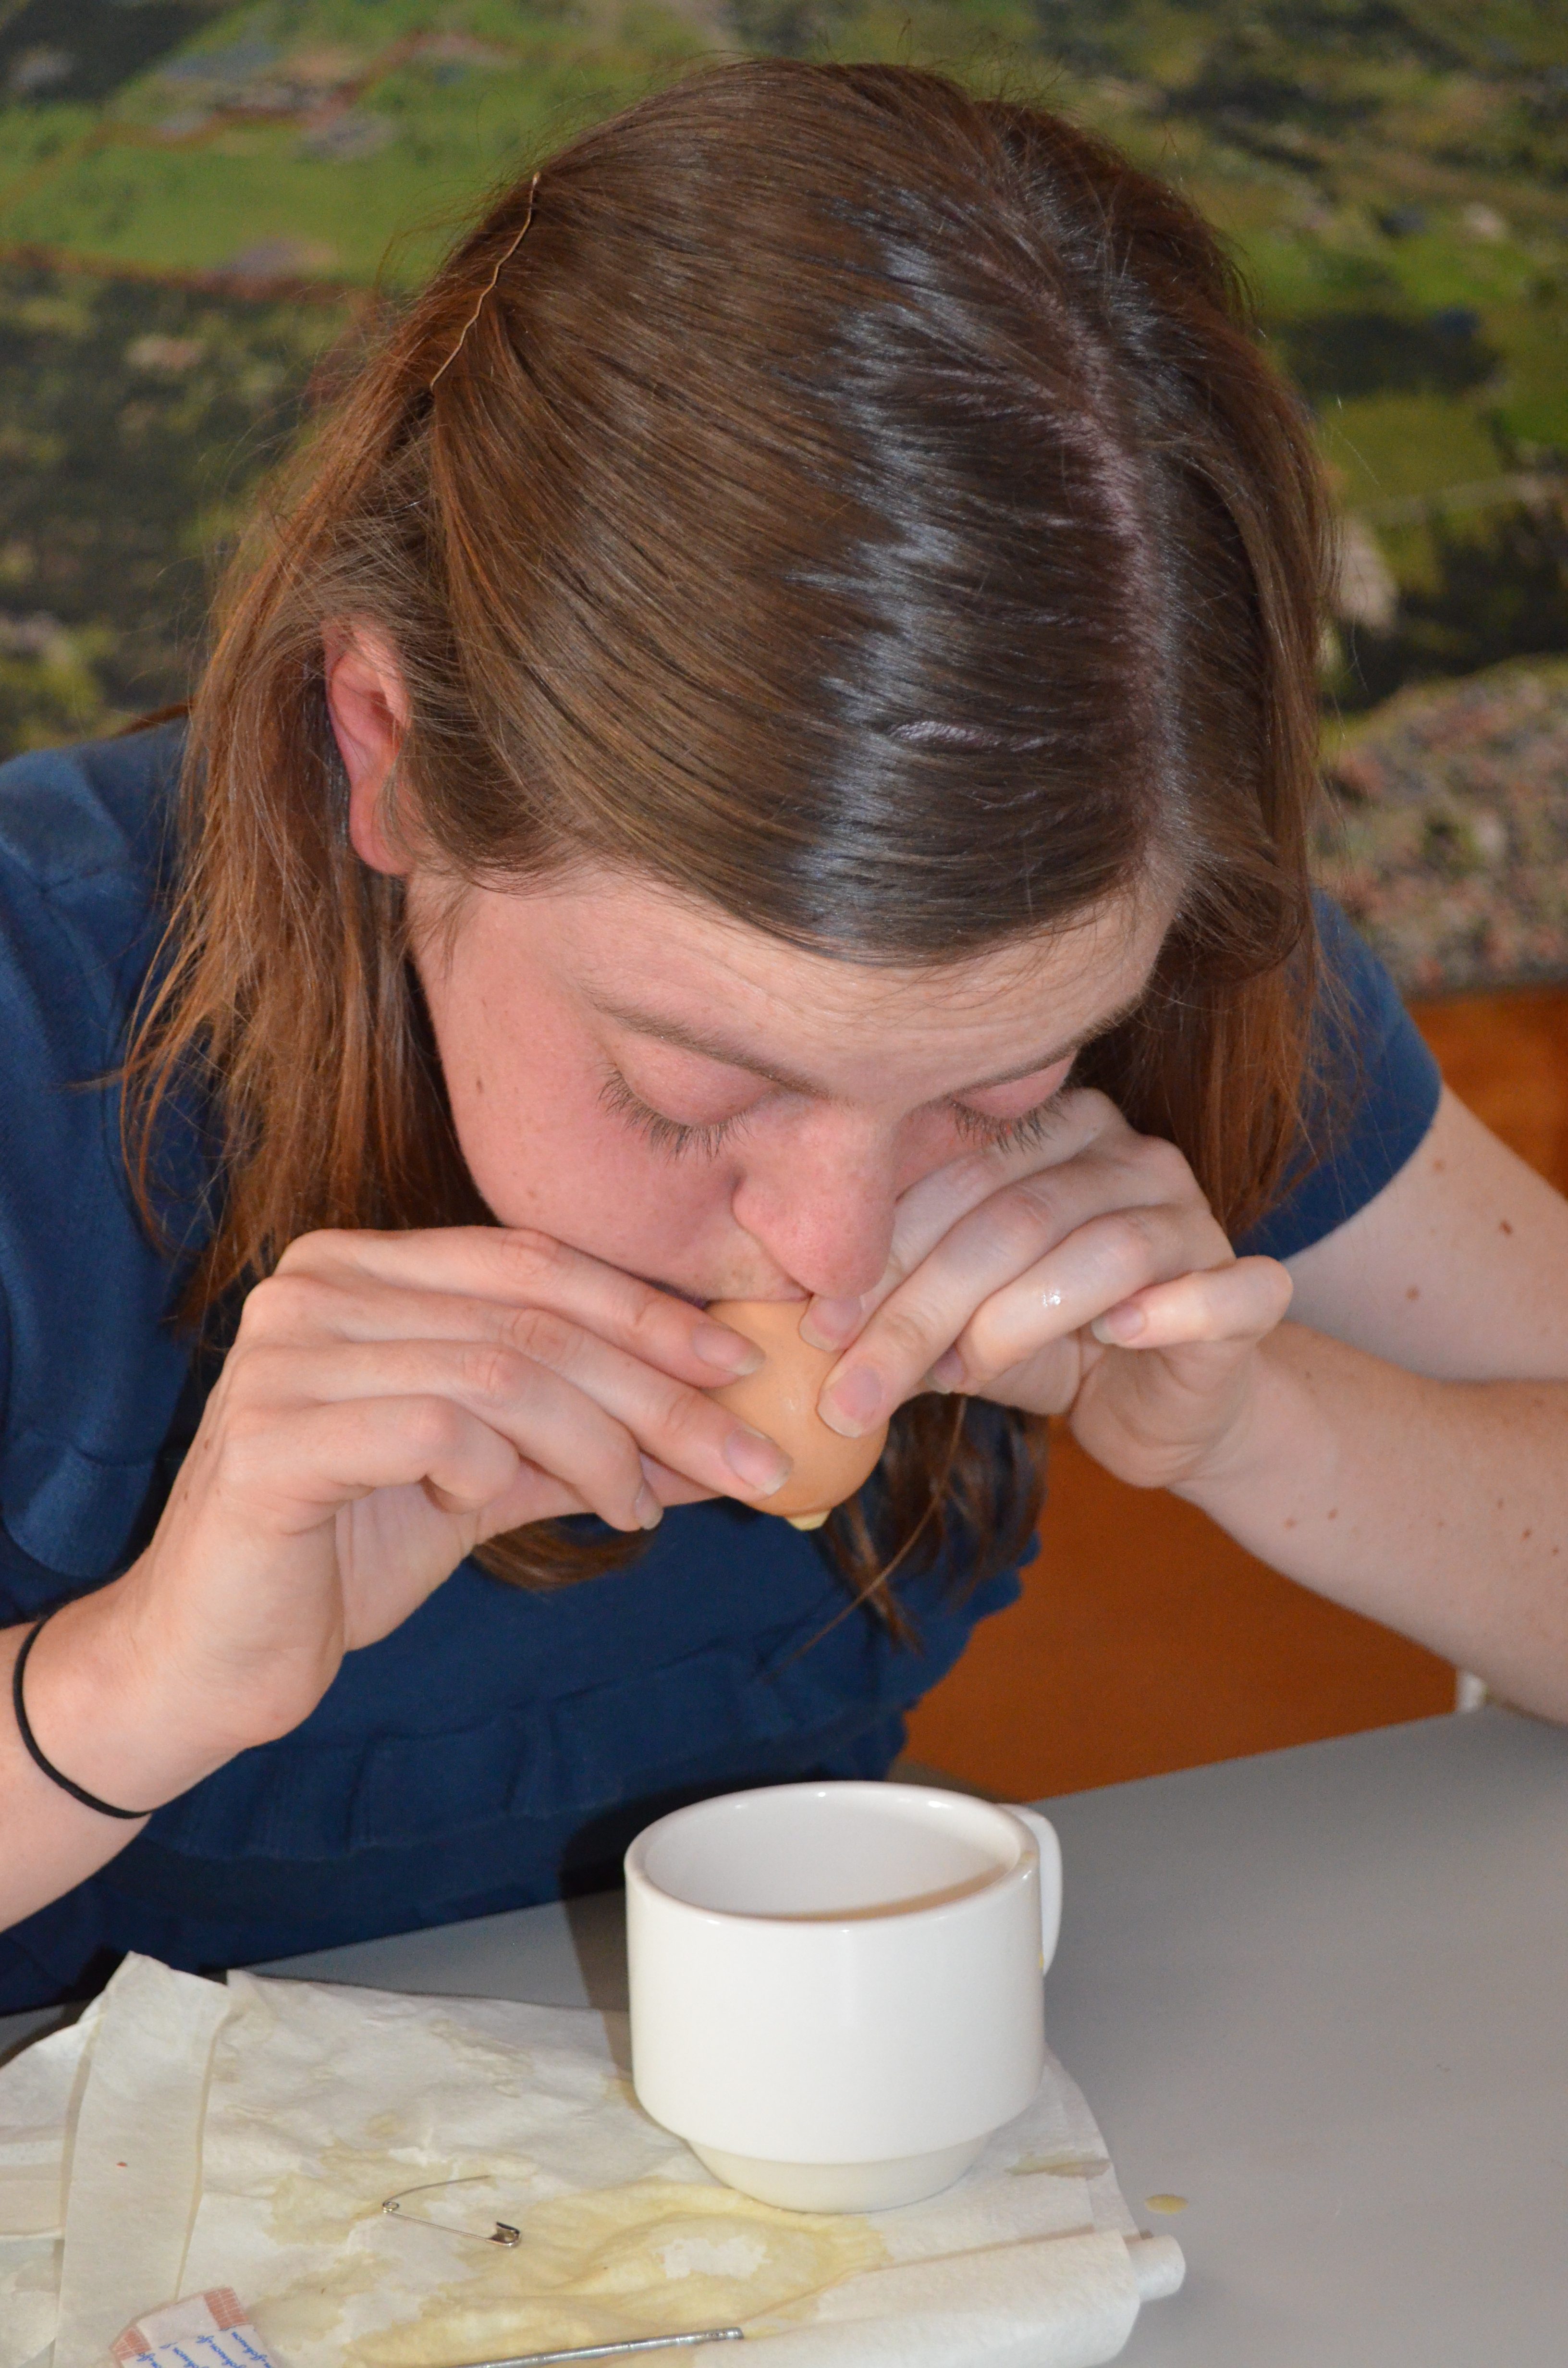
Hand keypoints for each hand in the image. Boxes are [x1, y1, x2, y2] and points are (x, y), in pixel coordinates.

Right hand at [103, 1227, 790, 1770]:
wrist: (210, 1655)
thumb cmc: (341, 1553)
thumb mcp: (483, 1479)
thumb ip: (581, 1441)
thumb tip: (718, 1430)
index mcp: (359, 1268)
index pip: (533, 1261)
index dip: (648, 1311)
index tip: (742, 1368)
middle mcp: (315, 1286)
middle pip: (533, 1318)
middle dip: (659, 1389)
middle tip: (747, 1454)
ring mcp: (284, 1355)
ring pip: (503, 1373)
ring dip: (602, 1445)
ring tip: (640, 1505)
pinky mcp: (272, 1438)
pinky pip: (437, 1431)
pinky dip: (501, 1472)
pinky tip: (510, 1507)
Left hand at [799, 1090, 1293, 1491]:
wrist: (1163, 1413)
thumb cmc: (1052, 1350)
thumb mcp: (960, 1330)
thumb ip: (900, 1309)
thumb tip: (802, 1326)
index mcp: (1054, 1134)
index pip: (954, 1179)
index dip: (881, 1255)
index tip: (814, 1327)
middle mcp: (1130, 1154)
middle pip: (1013, 1217)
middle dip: (921, 1307)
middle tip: (853, 1387)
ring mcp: (1196, 1215)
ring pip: (1101, 1249)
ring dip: (1014, 1321)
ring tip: (959, 1378)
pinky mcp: (1250, 1289)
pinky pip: (1221, 1289)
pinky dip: (1170, 1309)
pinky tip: (1116, 1338)